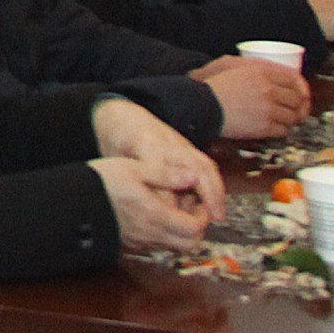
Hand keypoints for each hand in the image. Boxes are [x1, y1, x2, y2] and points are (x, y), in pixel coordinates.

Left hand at [93, 96, 226, 208]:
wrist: (123, 115)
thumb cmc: (116, 140)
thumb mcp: (115, 158)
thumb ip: (131, 180)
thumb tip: (147, 208)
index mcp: (146, 143)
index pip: (161, 170)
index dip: (167, 195)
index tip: (171, 215)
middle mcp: (168, 143)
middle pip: (193, 166)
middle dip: (206, 192)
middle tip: (212, 217)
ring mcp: (181, 144)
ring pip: (204, 165)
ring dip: (215, 191)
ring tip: (218, 215)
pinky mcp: (188, 148)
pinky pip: (206, 165)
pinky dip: (214, 185)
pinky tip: (216, 205)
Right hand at [93, 153, 216, 255]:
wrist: (71, 202)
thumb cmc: (101, 182)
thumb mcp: (134, 168)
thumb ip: (166, 174)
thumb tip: (192, 177)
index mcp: (156, 215)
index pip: (195, 228)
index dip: (203, 215)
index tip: (198, 201)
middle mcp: (151, 234)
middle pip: (190, 244)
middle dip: (196, 227)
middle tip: (189, 208)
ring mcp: (141, 243)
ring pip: (174, 247)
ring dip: (180, 232)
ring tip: (171, 210)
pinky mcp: (130, 245)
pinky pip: (157, 246)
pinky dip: (164, 235)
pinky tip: (153, 216)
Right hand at [195, 55, 312, 137]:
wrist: (203, 105)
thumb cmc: (214, 86)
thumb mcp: (234, 66)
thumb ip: (256, 68)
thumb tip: (275, 74)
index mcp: (262, 72)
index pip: (294, 79)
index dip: (301, 88)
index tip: (302, 94)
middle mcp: (268, 89)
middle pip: (297, 99)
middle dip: (299, 106)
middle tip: (296, 110)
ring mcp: (268, 108)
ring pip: (293, 116)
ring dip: (290, 119)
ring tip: (284, 119)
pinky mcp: (264, 126)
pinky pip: (284, 130)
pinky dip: (282, 130)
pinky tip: (275, 127)